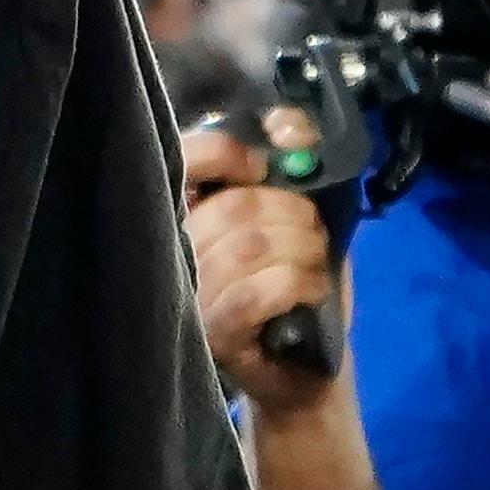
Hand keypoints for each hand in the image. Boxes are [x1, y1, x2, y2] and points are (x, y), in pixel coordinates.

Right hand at [186, 118, 346, 416]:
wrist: (307, 368)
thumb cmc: (297, 285)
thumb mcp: (302, 216)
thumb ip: (293, 165)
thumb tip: (288, 122)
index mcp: (189, 211)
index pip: (187, 159)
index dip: (230, 153)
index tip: (266, 167)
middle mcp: (174, 249)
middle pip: (235, 206)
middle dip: (294, 213)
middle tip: (313, 233)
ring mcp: (188, 294)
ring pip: (251, 247)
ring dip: (303, 249)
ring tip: (315, 263)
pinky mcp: (211, 334)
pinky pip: (256, 293)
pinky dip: (298, 282)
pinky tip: (312, 289)